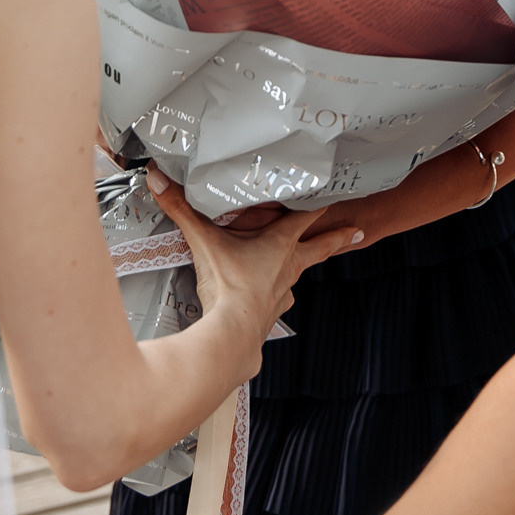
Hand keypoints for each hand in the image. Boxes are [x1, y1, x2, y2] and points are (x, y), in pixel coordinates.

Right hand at [148, 173, 353, 336]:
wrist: (232, 337)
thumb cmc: (228, 288)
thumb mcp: (203, 240)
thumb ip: (180, 207)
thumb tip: (158, 177)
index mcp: (280, 244)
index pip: (306, 216)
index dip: (320, 202)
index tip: (335, 192)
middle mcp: (288, 267)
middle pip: (320, 247)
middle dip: (337, 237)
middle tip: (356, 232)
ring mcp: (282, 294)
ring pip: (296, 275)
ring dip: (298, 268)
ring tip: (296, 266)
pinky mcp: (269, 315)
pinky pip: (276, 301)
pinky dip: (273, 297)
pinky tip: (265, 300)